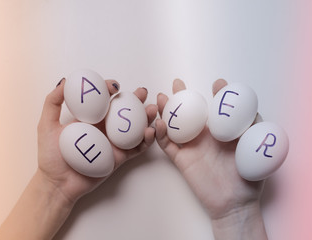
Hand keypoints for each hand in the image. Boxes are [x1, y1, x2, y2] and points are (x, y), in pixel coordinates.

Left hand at [37, 78, 157, 203]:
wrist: (58, 184)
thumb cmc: (50, 157)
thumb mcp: (46, 125)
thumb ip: (53, 102)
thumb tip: (64, 81)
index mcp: (89, 119)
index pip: (103, 100)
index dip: (110, 90)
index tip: (114, 86)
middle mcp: (103, 129)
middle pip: (123, 111)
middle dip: (135, 100)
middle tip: (142, 92)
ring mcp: (113, 143)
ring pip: (133, 127)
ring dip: (145, 117)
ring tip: (151, 109)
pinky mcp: (119, 157)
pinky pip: (136, 147)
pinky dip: (146, 140)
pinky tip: (149, 131)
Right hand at [155, 79, 266, 238]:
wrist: (235, 202)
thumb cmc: (248, 176)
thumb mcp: (254, 148)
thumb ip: (252, 127)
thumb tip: (247, 107)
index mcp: (221, 132)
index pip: (214, 109)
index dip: (213, 95)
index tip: (216, 83)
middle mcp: (204, 136)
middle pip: (189, 113)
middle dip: (181, 97)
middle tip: (176, 84)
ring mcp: (191, 147)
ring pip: (174, 126)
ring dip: (166, 112)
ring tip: (162, 98)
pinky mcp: (181, 160)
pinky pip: (168, 145)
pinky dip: (161, 134)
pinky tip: (159, 123)